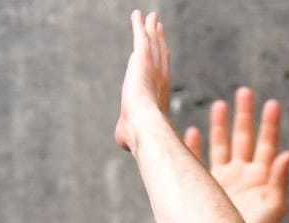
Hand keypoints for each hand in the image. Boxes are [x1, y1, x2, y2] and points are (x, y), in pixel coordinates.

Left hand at [115, 9, 171, 153]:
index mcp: (159, 95)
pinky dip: (138, 24)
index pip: (161, 75)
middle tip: (158, 28)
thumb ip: (128, 134)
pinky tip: (136, 15)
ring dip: (151, 29)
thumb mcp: (131, 135)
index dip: (162, 62)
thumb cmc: (138, 137)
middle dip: (159, 40)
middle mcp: (159, 78)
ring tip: (151, 18)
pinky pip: (140, 36)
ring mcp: (151, 66)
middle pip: (160, 54)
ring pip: (152, 43)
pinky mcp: (141, 58)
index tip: (164, 52)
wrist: (143, 126)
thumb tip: (124, 141)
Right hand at [183, 87, 288, 222]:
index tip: (271, 103)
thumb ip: (280, 180)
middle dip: (244, 116)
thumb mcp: (274, 208)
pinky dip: (194, 148)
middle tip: (243, 92)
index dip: (269, 123)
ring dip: (220, 126)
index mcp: (261, 176)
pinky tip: (190, 132)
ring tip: (219, 104)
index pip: (267, 143)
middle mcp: (242, 174)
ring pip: (221, 146)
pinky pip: (197, 163)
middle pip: (243, 138)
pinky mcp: (205, 188)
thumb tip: (287, 153)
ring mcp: (223, 180)